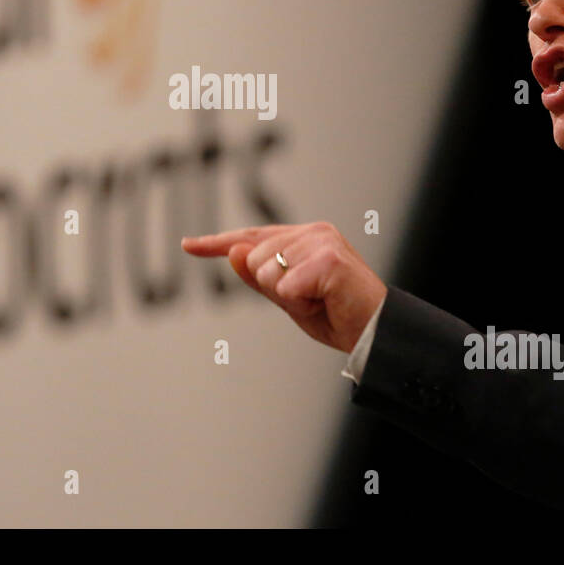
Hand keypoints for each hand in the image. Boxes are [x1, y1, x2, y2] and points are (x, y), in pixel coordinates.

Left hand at [181, 221, 387, 352]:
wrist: (375, 333)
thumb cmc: (336, 316)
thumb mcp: (287, 299)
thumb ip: (259, 277)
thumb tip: (232, 253)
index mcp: (304, 236)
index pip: (251, 237)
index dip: (217, 243)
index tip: (188, 245)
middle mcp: (313, 231)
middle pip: (252, 258)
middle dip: (273, 289)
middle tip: (310, 300)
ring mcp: (321, 241)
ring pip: (266, 272)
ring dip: (288, 297)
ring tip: (319, 301)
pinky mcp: (329, 259)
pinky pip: (286, 286)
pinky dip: (300, 303)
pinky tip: (325, 302)